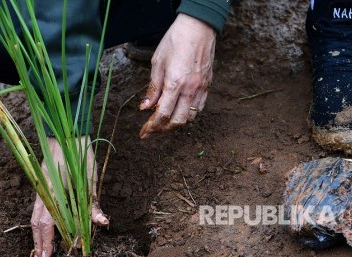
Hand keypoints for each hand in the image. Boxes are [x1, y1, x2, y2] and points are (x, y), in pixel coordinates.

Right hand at [31, 137, 108, 256]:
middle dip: (39, 243)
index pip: (47, 223)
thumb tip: (102, 222)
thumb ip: (93, 202)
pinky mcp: (42, 185)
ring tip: (41, 251)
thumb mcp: (90, 177)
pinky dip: (40, 222)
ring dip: (38, 235)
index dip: (46, 241)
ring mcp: (40, 188)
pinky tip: (45, 230)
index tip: (48, 256)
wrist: (66, 134)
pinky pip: (38, 208)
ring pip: (35, 216)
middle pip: (37, 223)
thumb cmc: (79, 154)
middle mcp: (43, 191)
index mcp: (53, 191)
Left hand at [139, 13, 215, 138]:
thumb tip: (145, 107)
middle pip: (177, 121)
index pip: (162, 114)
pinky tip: (180, 111)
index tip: (144, 133)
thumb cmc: (175, 41)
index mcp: (175, 83)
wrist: (199, 27)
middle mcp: (190, 89)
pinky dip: (188, 114)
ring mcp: (201, 88)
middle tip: (152, 129)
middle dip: (163, 129)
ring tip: (165, 121)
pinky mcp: (207, 85)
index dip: (151, 127)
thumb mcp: (157, 63)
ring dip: (176, 123)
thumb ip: (153, 88)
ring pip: (190, 117)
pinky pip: (199, 107)